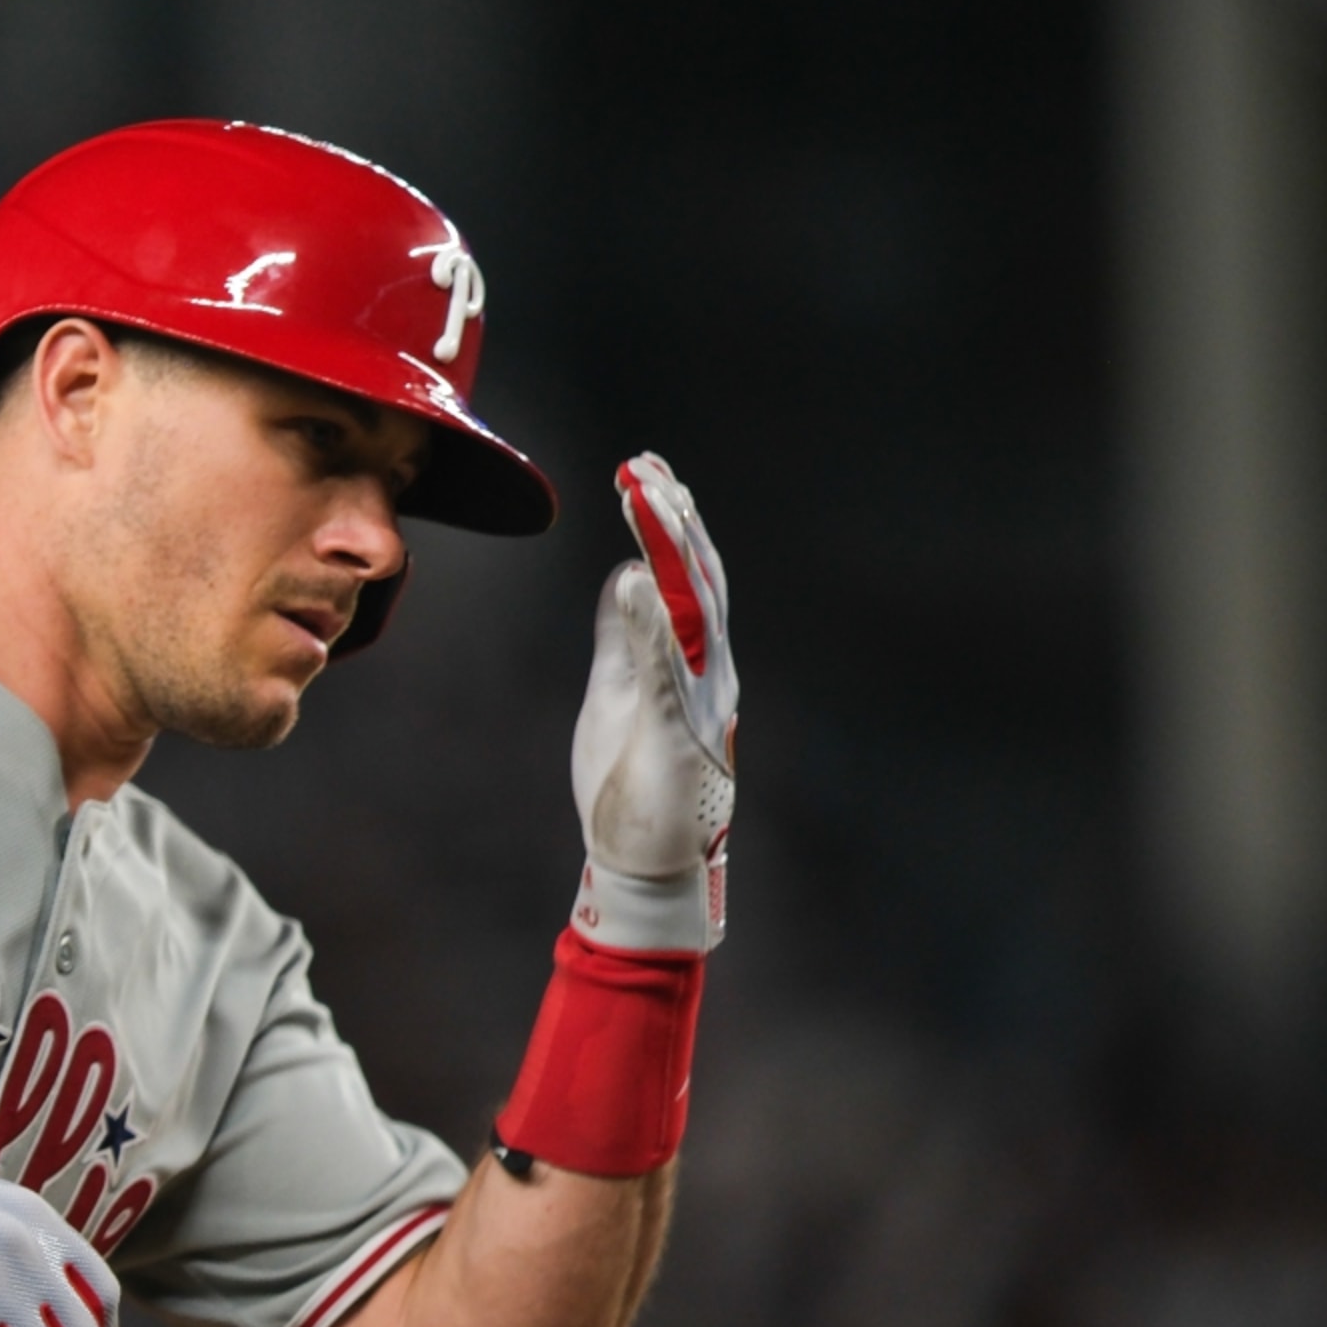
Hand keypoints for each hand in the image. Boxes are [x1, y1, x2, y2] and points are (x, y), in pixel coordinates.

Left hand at [569, 453, 737, 950]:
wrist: (643, 862)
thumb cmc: (631, 779)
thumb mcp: (617, 691)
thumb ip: (623, 636)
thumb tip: (626, 574)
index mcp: (693, 659)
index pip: (687, 574)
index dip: (669, 519)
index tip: (644, 469)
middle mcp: (708, 671)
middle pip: (698, 578)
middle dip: (673, 517)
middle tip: (645, 464)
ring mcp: (698, 701)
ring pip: (692, 609)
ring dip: (670, 549)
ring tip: (648, 497)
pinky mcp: (676, 734)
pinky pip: (665, 668)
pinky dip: (651, 621)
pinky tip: (638, 576)